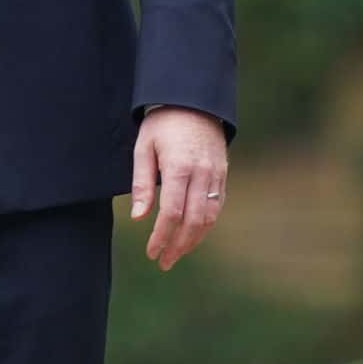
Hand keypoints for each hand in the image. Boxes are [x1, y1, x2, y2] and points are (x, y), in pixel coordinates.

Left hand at [131, 107, 229, 270]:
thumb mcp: (144, 148)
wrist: (194, 102)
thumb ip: (141, 183)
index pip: (172, 213)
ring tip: (176, 254)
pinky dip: (206, 225)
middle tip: (163, 261)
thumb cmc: (162, 124)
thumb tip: (139, 218)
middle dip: (178, 246)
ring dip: (194, 240)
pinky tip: (192, 235)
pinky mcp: (223, 174)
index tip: (151, 252)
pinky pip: (218, 206)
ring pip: (209, 218)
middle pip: (193, 221)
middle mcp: (202, 174)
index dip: (161, 237)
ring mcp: (216, 175)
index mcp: (179, 167)